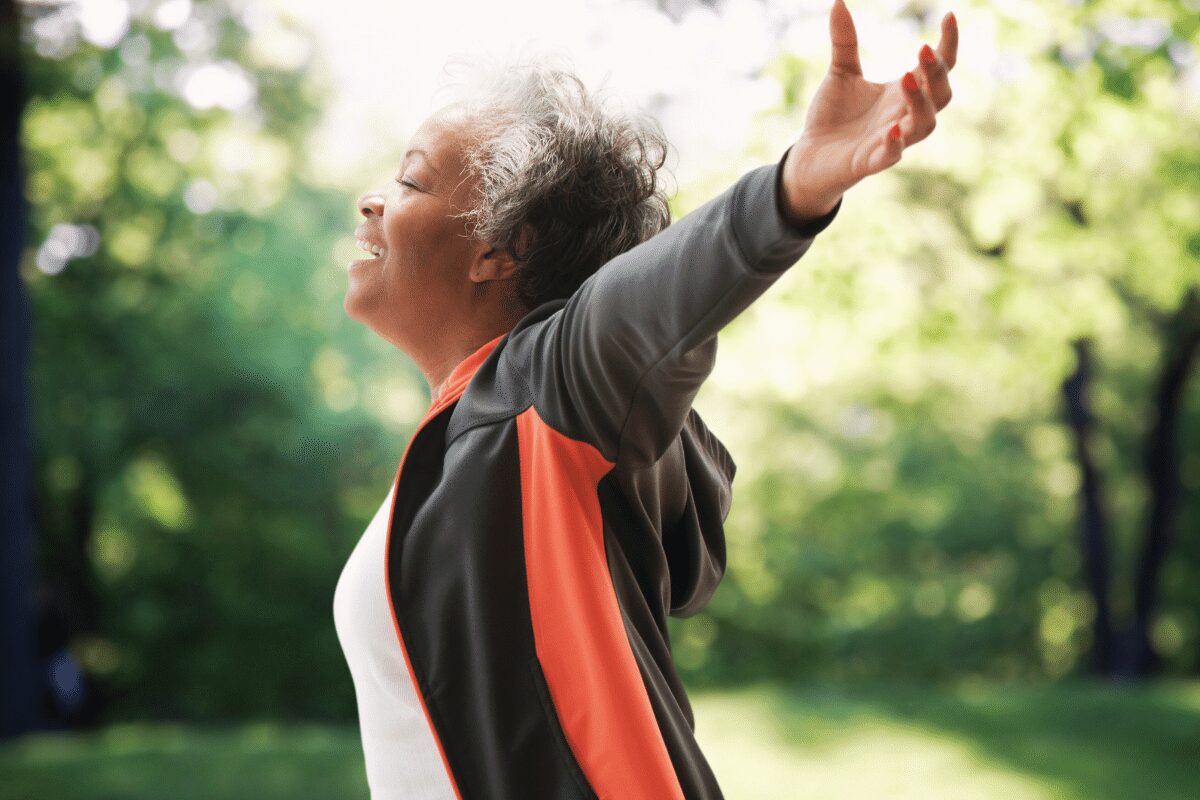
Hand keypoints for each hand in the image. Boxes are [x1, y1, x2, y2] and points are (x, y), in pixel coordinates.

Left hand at [780, 0, 959, 222]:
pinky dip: (895, 143)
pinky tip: (892, 128)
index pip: (940, 68)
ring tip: (906, 77)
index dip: (948, 45)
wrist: (809, 156)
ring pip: (924, 125)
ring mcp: (892, 140)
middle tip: (923, 50)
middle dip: (937, 73)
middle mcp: (905, 116)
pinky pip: (892, 156)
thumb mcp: (840, 73)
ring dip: (920, 102)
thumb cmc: (832, 117)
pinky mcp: (871, 162)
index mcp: (903, 93)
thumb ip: (845, 41)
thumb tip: (838, 2)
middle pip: (940, 96)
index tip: (949, 17)